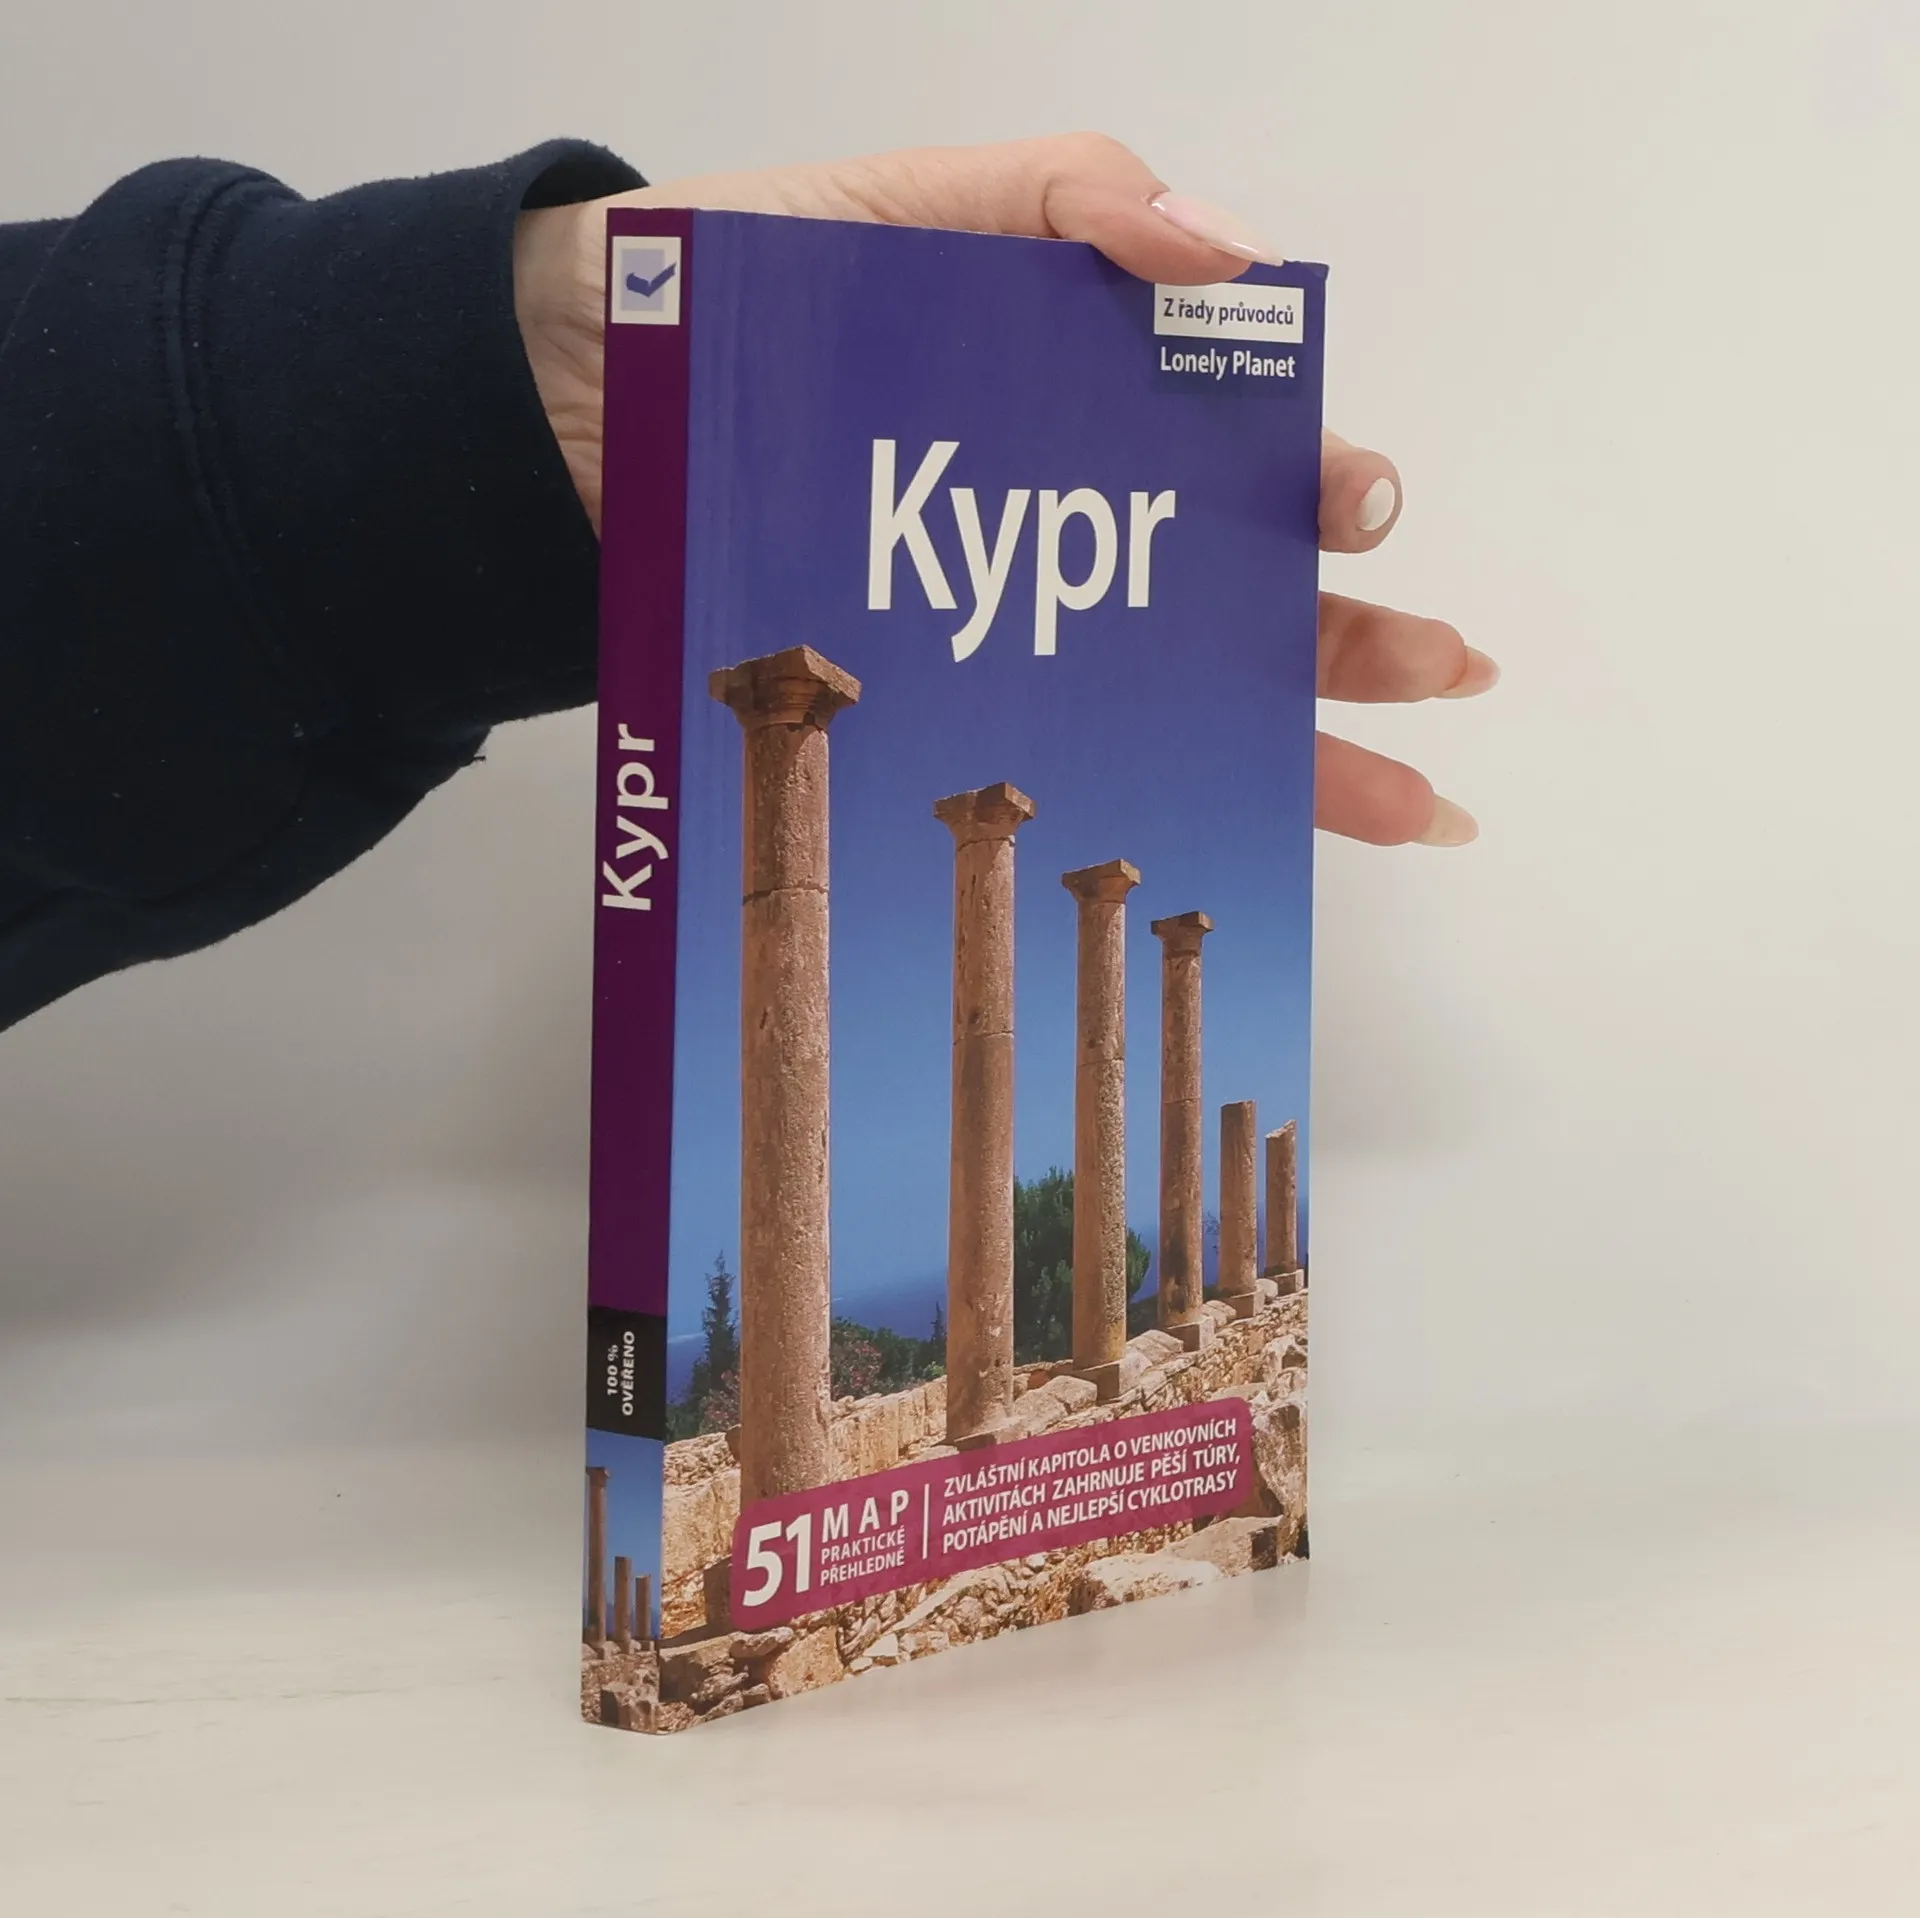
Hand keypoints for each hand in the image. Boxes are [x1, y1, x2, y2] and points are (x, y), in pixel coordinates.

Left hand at [514, 134, 1492, 846]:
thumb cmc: (742, 293)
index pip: (1233, 455)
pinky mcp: (929, 693)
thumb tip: (1232, 259)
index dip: (1313, 485)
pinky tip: (1243, 841)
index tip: (1354, 510)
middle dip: (1353, 640)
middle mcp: (1061, 525)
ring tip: (1412, 799)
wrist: (568, 401)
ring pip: (1180, 692)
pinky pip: (1058, 754)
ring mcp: (1003, 620)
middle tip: (1442, 670)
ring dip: (1306, 746)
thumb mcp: (918, 204)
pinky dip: (1158, 798)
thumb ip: (1072, 202)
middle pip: (1239, 593)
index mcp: (1081, 404)